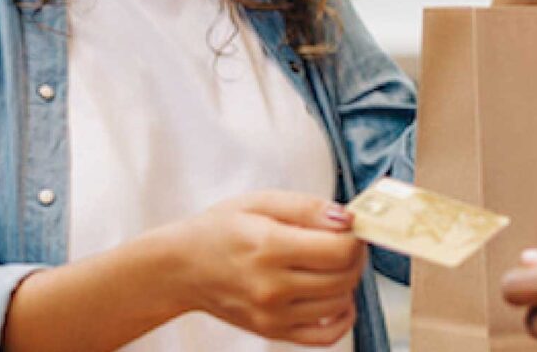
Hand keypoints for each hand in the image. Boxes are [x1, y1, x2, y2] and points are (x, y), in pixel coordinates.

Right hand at [165, 191, 365, 346]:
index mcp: (269, 247)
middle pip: (344, 277)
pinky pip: (326, 335)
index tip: (350, 227)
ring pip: (340, 303)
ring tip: (332, 264)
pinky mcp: (273, 331)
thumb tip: (347, 218)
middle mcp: (272, 286)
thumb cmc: (219, 230)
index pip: (339, 250)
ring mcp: (273, 315)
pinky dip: (342, 317)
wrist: (181, 269)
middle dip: (355, 256)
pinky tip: (335, 297)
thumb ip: (306, 207)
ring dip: (348, 281)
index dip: (355, 236)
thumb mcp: (258, 202)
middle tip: (344, 242)